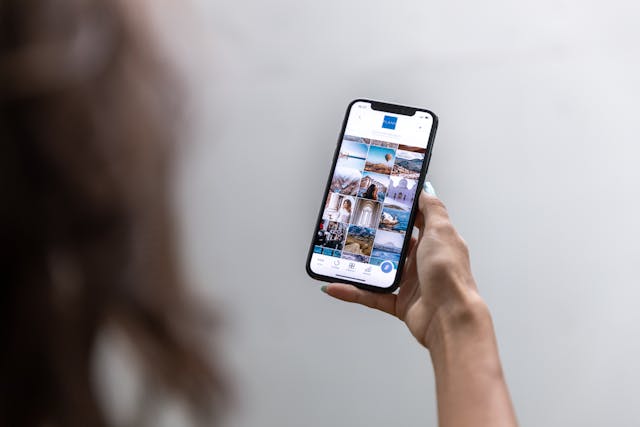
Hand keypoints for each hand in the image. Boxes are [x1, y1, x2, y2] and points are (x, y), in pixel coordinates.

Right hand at [323, 184, 484, 348]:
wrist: (449, 318)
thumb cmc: (450, 274)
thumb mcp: (442, 232)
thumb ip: (433, 209)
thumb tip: (427, 189)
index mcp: (436, 242)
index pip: (417, 220)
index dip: (401, 210)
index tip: (381, 199)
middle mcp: (424, 261)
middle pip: (395, 245)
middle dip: (375, 236)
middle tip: (354, 225)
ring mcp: (412, 283)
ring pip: (380, 270)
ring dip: (361, 264)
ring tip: (341, 254)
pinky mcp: (400, 304)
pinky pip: (372, 296)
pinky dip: (354, 292)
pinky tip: (336, 286)